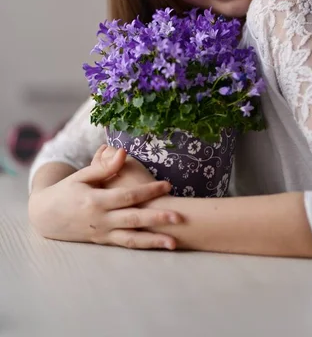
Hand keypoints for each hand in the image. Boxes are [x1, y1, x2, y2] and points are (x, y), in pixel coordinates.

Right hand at [28, 145, 180, 249]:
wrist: (45, 217)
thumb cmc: (65, 191)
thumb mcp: (81, 176)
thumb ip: (104, 167)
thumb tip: (123, 152)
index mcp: (96, 200)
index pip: (128, 196)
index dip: (148, 191)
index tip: (167, 185)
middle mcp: (101, 220)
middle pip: (134, 219)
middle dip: (157, 218)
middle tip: (179, 217)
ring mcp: (102, 233)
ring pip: (132, 239)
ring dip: (154, 241)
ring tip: (174, 242)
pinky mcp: (103, 241)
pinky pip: (126, 245)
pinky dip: (143, 246)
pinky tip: (159, 245)